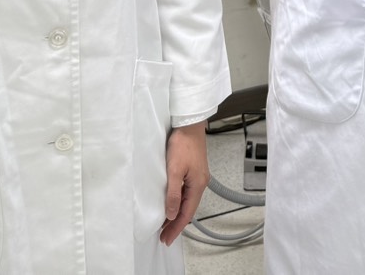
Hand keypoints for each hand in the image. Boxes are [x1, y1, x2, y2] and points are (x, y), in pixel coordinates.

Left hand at [159, 123, 209, 245]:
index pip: (186, 214)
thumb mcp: (174, 170)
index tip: (166, 239)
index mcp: (197, 185)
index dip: (176, 228)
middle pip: (188, 210)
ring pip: (187, 202)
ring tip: (165, 225)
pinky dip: (179, 203)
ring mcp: (198, 177)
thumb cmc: (182, 144)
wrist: (190, 124)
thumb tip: (171, 214)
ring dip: (177, 214)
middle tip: (164, 237)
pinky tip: (172, 204)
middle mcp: (200, 184)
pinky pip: (187, 193)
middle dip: (176, 224)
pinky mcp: (194, 171)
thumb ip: (173, 193)